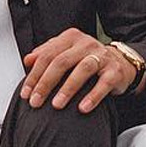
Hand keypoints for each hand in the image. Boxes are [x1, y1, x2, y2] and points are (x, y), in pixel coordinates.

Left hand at [20, 28, 135, 113]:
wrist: (120, 63)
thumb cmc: (88, 59)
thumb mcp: (66, 53)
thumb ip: (46, 54)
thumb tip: (28, 60)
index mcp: (71, 38)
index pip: (48, 55)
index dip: (34, 75)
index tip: (26, 93)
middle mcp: (86, 44)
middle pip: (62, 62)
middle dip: (46, 83)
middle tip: (36, 101)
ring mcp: (102, 56)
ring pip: (82, 70)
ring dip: (67, 89)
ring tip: (56, 105)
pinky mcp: (115, 71)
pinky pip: (104, 84)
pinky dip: (93, 96)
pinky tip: (82, 108)